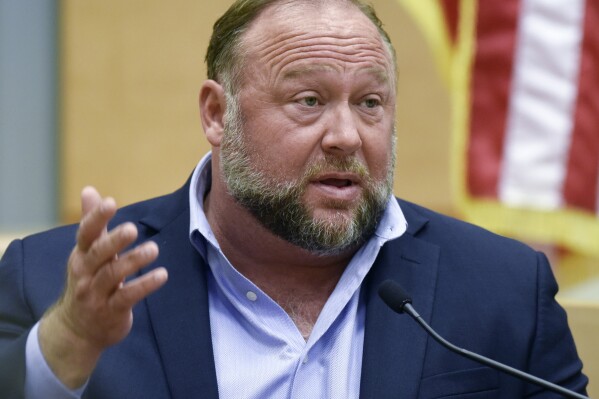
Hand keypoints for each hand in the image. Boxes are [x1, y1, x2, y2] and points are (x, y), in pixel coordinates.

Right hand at [38, 187, 167, 387]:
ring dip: (134, 261)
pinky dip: (145, 285)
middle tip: (132, 228)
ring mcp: (96, 294)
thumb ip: (93, 223)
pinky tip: (162, 275)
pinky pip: (128, 296)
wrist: (77, 330)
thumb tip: (89, 189)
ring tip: (153, 249)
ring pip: (113, 275)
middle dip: (114, 241)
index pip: (86, 233)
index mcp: (81, 255)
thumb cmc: (88, 282)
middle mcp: (85, 274)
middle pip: (98, 254)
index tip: (110, 202)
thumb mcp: (87, 253)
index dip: (96, 217)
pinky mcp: (111, 311)